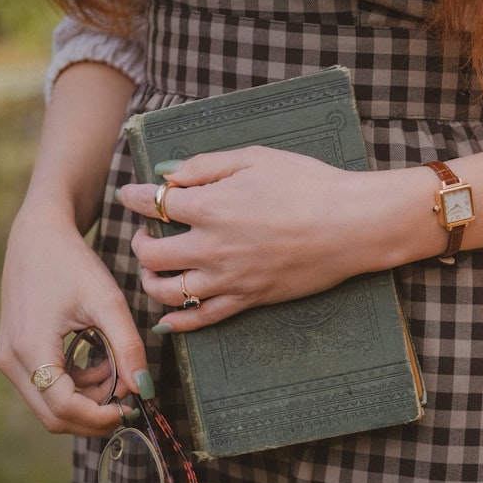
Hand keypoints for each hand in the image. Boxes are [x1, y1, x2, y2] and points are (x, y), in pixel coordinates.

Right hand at [0, 205, 151, 435]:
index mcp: (29, 347)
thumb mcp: (109, 302)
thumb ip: (128, 347)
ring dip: (90, 397)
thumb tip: (145, 389)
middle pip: (53, 416)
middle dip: (96, 413)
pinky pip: (48, 387)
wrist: (40, 236)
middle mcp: (11, 360)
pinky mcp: (16, 355)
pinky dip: (79, 385)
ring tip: (118, 366)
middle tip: (131, 393)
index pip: (63, 407)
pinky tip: (102, 361)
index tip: (133, 406)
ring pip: (51, 405)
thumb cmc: (74, 264)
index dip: (101, 416)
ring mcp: (10, 359)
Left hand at [120, 147, 392, 331]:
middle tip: (147, 232)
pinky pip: (203, 318)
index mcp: (209, 207)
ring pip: (168, 292)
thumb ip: (205, 166)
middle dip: (140, 241)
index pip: (152, 204)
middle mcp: (211, 248)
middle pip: (151, 254)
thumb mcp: (255, 159)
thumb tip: (168, 175)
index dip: (134, 197)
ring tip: (156, 270)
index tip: (131, 194)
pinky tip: (168, 318)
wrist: (351, 224)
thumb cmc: (309, 184)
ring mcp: (229, 279)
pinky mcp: (249, 299)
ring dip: (151, 281)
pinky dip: (178, 322)